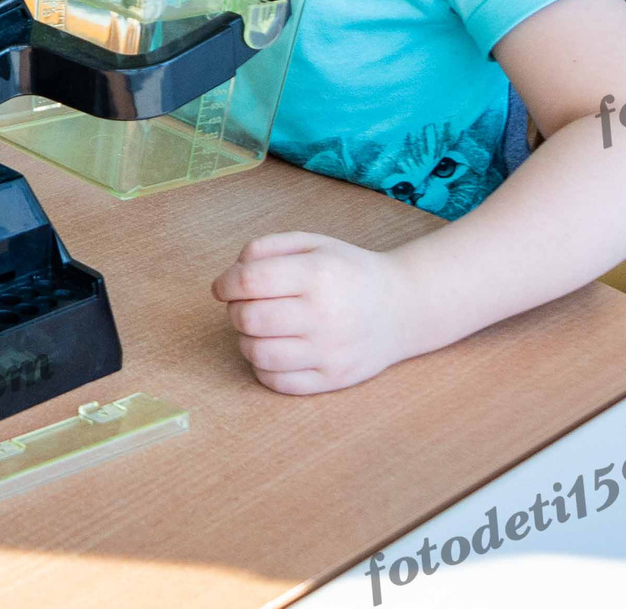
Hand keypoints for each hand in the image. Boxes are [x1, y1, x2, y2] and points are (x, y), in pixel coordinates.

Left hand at [214, 231, 419, 394]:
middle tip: (245, 306)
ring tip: (261, 329)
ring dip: (246, 340)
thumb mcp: (312, 243)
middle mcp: (323, 315)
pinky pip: (277, 382)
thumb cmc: (348, 271)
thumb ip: (266, 248)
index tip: (223, 287)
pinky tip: (275, 350)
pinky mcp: (332, 379)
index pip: (249, 282)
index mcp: (317, 274)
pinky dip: (264, 368)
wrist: (402, 307)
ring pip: (257, 354)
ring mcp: (329, 351)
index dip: (225, 284)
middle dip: (235, 311)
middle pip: (248, 319)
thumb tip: (231, 274)